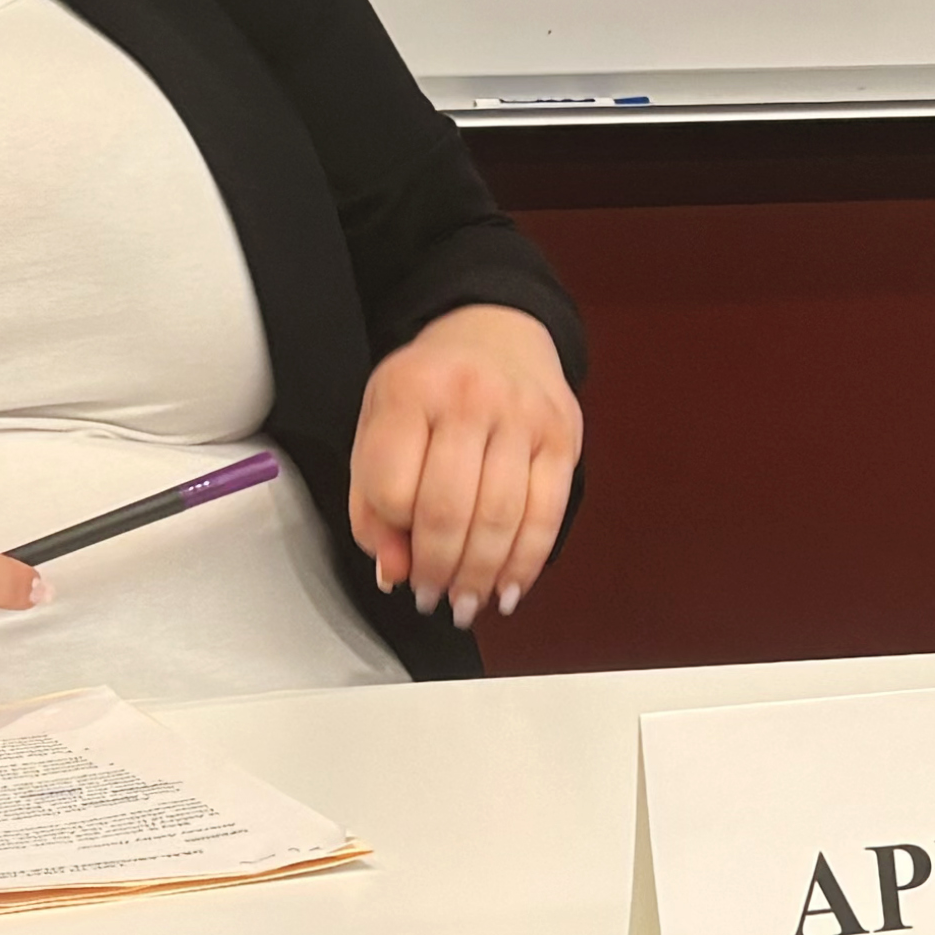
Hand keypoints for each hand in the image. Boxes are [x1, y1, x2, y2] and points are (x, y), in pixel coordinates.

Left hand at [349, 304, 581, 631]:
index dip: (391, 534)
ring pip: (500, 520)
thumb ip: (372, 503)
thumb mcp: (378, 426)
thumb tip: (394, 572)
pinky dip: (526, 563)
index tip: (397, 558)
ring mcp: (522, 415)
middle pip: (448, 511)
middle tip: (432, 598)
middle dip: (438, 570)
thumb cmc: (430, 389)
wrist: (495, 330)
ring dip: (481, 576)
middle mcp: (468, 397)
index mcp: (409, 391)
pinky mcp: (562, 435)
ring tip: (466, 604)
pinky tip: (508, 588)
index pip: (392, 488)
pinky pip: (547, 515)